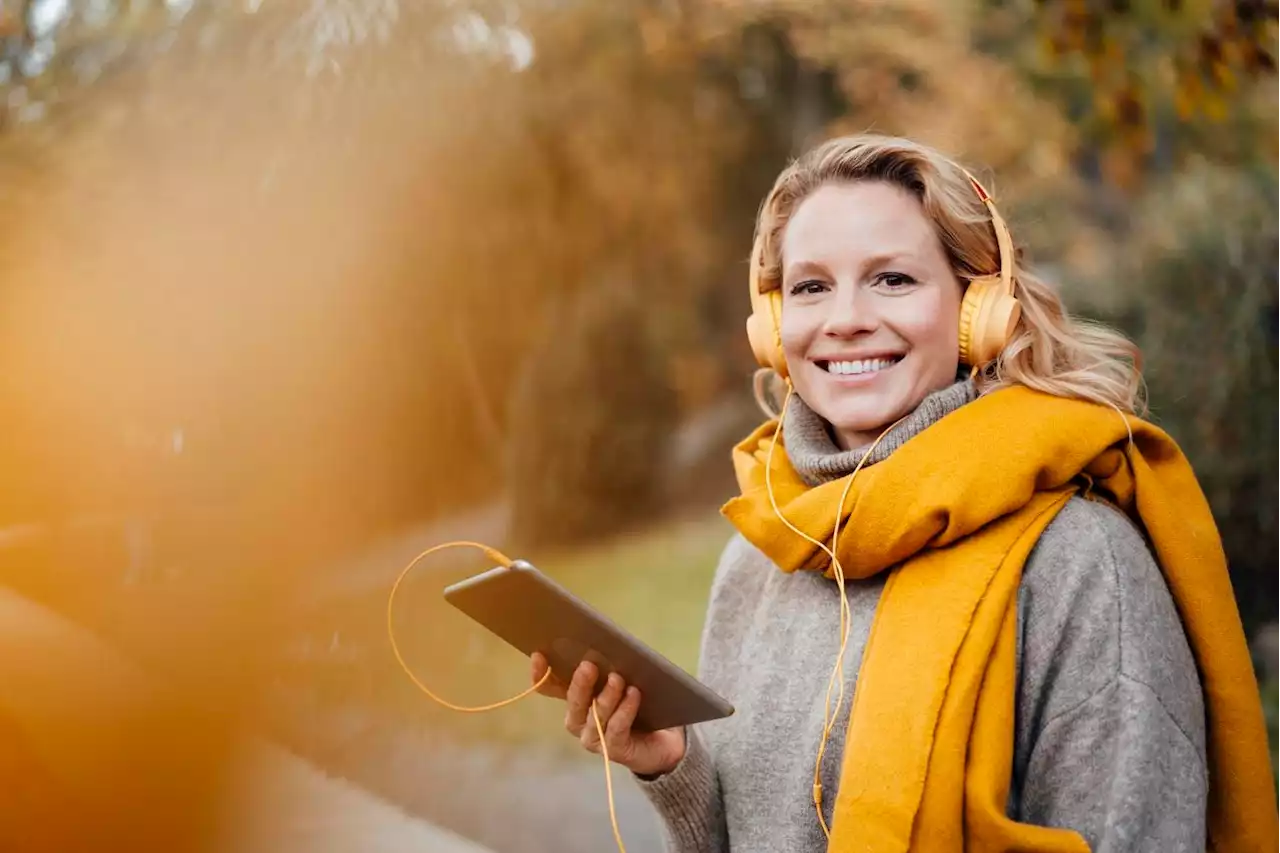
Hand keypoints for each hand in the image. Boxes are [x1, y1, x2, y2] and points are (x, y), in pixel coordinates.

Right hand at [531, 652, 685, 777]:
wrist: (662, 738)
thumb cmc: (636, 703)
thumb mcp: (620, 681)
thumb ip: (606, 668)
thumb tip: (603, 643)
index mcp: (575, 700)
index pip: (550, 688)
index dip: (542, 674)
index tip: (539, 655)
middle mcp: (579, 720)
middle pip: (574, 702)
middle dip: (580, 684)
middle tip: (589, 665)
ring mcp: (594, 737)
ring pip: (596, 716)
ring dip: (607, 696)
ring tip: (617, 679)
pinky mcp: (614, 749)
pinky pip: (617, 728)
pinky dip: (625, 710)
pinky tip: (633, 694)